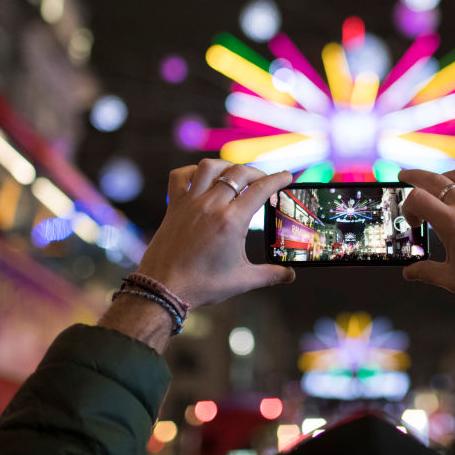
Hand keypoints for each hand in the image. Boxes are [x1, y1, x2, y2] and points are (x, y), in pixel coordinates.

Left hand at [135, 159, 295, 308]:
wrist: (163, 289)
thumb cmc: (202, 285)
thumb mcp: (242, 280)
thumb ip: (270, 274)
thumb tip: (290, 275)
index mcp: (231, 222)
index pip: (260, 189)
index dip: (277, 179)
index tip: (286, 176)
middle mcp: (211, 206)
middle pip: (239, 173)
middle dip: (256, 172)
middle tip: (265, 181)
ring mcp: (190, 203)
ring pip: (210, 167)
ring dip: (227, 166)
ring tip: (236, 174)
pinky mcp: (174, 206)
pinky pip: (180, 176)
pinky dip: (192, 171)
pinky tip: (202, 178)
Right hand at [399, 168, 454, 355]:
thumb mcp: (453, 279)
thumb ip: (426, 272)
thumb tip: (409, 272)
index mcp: (454, 225)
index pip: (419, 198)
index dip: (408, 206)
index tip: (413, 222)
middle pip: (434, 179)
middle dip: (414, 176)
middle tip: (404, 175)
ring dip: (441, 176)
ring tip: (433, 185)